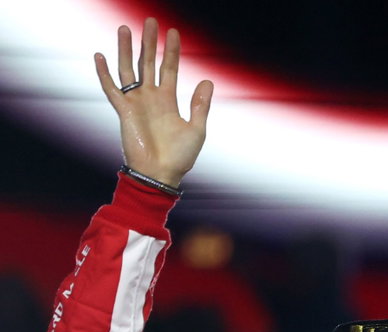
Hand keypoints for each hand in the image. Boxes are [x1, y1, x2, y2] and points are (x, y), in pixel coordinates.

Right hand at [94, 19, 212, 186]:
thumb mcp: (197, 129)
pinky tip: (100, 55)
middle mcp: (150, 98)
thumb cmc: (180, 157)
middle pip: (148, 63)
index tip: (174, 32)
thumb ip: (200, 105)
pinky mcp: (123, 112)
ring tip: (125, 29)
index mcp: (168, 101)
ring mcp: (136, 103)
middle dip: (149, 42)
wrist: (161, 174)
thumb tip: (208, 80)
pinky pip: (111, 89)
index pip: (170, 69)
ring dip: (126, 49)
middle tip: (151, 21)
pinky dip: (104, 73)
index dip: (171, 51)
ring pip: (129, 69)